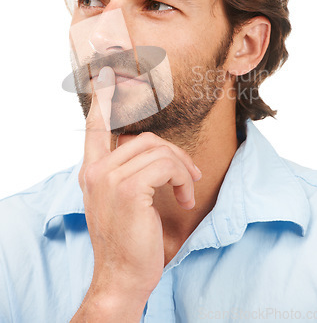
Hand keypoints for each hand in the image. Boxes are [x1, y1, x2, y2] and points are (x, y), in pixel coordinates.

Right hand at [78, 66, 201, 312]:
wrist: (123, 276)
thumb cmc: (128, 239)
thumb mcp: (121, 201)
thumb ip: (128, 172)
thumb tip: (154, 151)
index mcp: (91, 170)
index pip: (96, 124)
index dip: (104, 97)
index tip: (108, 74)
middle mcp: (95, 170)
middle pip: (144, 138)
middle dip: (174, 153)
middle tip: (191, 173)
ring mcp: (109, 178)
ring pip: (158, 150)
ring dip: (181, 169)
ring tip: (186, 190)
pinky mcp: (128, 189)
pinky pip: (166, 166)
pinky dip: (182, 179)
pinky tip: (183, 200)